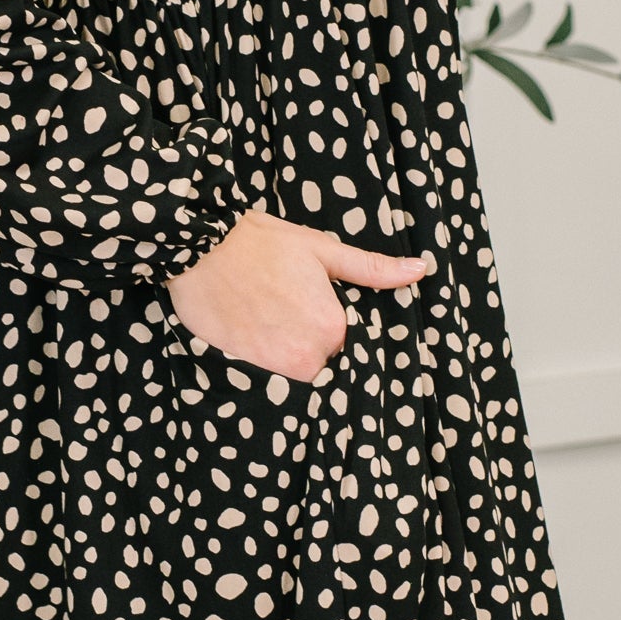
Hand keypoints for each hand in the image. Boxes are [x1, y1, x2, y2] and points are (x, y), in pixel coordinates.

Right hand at [167, 209, 432, 382]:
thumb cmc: (260, 243)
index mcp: (333, 326)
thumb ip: (373, 268)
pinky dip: (261, 359)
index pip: (347, 345)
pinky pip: (265, 376)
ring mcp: (273, 368)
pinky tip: (251, 330)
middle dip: (309, 342)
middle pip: (321, 362)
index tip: (311, 309)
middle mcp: (308, 356)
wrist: (199, 247)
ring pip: (294, 371)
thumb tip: (421, 270)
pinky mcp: (243, 372)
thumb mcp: (321, 249)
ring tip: (266, 317)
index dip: (331, 327)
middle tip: (284, 310)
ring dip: (285, 353)